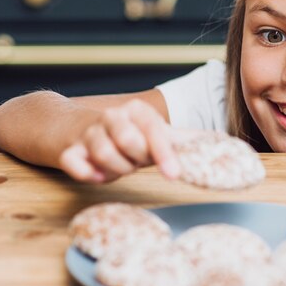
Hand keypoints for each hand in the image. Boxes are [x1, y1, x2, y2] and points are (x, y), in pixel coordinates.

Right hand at [59, 99, 182, 182]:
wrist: (73, 128)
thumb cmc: (124, 135)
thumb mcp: (153, 132)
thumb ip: (182, 140)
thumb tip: (218, 143)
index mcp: (137, 111)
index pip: (153, 130)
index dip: (164, 153)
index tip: (174, 174)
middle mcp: (112, 117)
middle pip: (129, 141)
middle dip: (137, 160)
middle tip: (136, 162)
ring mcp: (87, 133)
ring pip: (105, 154)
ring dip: (117, 170)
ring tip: (120, 167)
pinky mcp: (68, 150)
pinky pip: (75, 164)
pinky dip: (87, 173)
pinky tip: (97, 175)